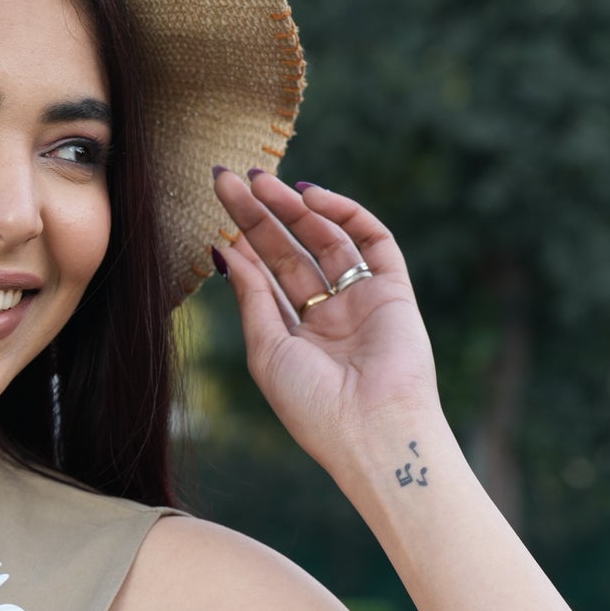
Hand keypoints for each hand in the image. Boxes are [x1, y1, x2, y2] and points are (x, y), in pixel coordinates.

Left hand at [210, 166, 440, 468]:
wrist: (372, 431)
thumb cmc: (313, 405)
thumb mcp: (267, 349)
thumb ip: (251, 296)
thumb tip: (222, 250)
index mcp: (296, 334)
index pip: (265, 274)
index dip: (242, 239)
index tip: (215, 208)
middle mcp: (329, 313)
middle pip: (289, 250)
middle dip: (260, 214)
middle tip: (229, 178)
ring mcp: (362, 298)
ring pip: (324, 239)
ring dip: (293, 207)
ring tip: (260, 180)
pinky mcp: (394, 288)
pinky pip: (372, 240)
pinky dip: (343, 213)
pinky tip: (308, 196)